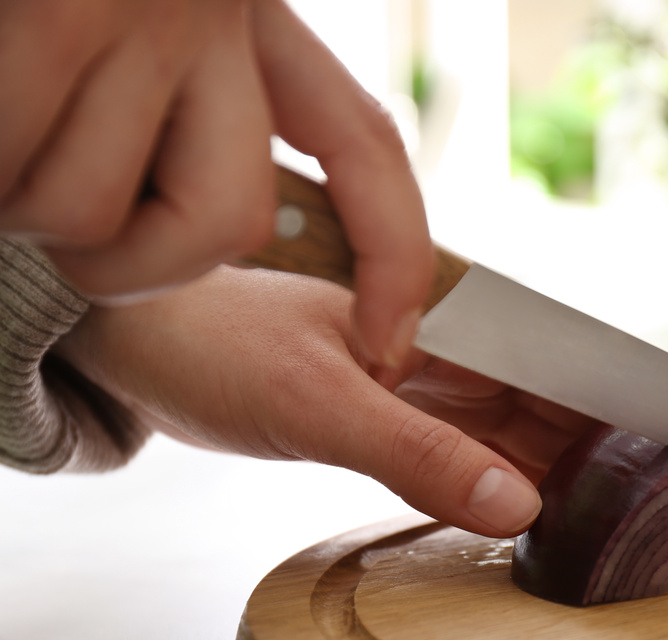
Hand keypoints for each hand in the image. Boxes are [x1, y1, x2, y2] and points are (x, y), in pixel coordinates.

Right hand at [1, 0, 430, 365]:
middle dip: (129, 265)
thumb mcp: (153, 19)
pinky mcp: (53, 13)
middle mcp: (213, 14)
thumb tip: (233, 221)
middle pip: (222, 226)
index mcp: (250, 14)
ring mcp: (133, 12)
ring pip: (88, 213)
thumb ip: (201, 102)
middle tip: (62, 217)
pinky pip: (14, 172)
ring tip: (1, 121)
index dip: (393, 255)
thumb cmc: (65, 0)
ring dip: (18, 200)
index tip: (388, 343)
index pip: (365, 148)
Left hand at [54, 266, 593, 536]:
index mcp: (445, 320)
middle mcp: (445, 351)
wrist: (138, 345)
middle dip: (605, 444)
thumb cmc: (218, 346)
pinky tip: (529, 510)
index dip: (624, 397)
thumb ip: (420, 453)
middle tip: (661, 499)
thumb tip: (521, 503)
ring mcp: (420, 387)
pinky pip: (463, 453)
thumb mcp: (321, 404)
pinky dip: (498, 482)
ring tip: (617, 515)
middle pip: (548, 401)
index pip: (561, 360)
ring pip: (511, 431)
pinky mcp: (390, 418)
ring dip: (558, 469)